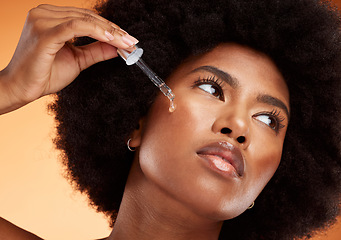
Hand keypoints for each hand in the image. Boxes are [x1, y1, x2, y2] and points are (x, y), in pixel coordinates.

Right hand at [0, 4, 137, 113]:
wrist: (21, 88)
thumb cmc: (44, 74)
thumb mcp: (77, 60)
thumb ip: (96, 50)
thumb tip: (117, 47)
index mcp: (51, 17)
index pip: (87, 18)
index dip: (110, 27)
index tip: (128, 39)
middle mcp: (45, 13)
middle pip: (88, 17)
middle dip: (114, 30)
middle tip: (132, 41)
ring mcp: (42, 20)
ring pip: (85, 20)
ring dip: (110, 31)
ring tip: (127, 43)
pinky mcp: (44, 32)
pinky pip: (76, 27)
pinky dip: (96, 32)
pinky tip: (111, 39)